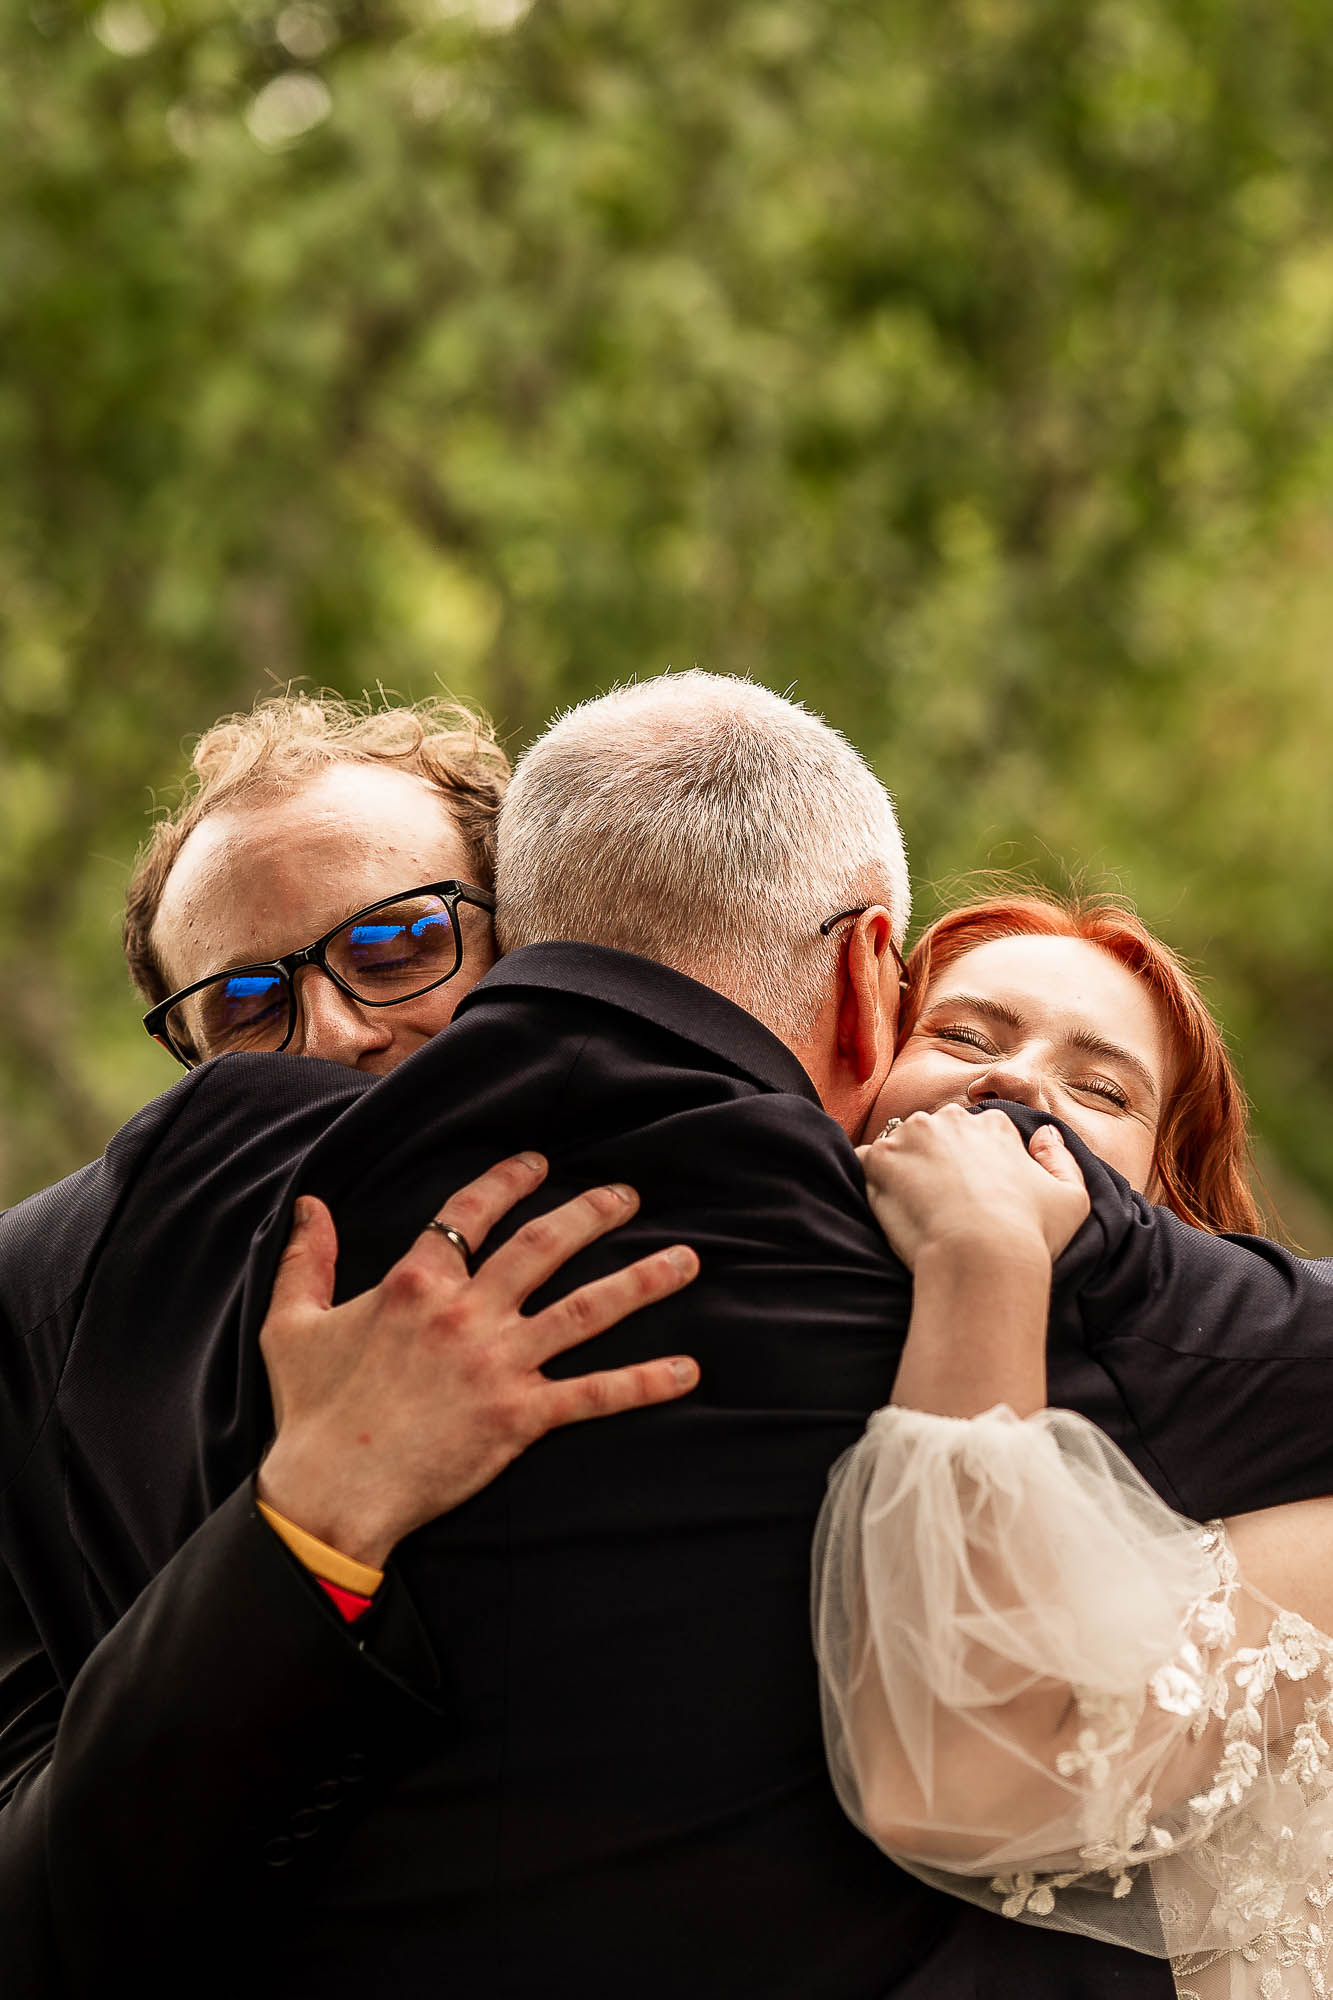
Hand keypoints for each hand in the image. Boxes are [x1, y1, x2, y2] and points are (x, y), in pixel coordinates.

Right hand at [256, 1152, 699, 1567]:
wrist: (330, 1492)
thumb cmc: (310, 1412)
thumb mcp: (291, 1323)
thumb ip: (307, 1259)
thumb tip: (311, 1204)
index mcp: (416, 1283)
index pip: (471, 1212)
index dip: (508, 1180)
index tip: (539, 1163)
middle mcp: (466, 1312)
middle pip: (544, 1245)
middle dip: (593, 1213)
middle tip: (629, 1196)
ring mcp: (499, 1363)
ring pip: (586, 1309)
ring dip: (642, 1281)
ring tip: (686, 1260)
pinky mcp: (520, 1417)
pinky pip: (594, 1394)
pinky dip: (644, 1382)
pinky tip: (687, 1370)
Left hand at [856, 1105, 1089, 1271]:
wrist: (982, 1259)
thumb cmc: (1031, 1235)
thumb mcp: (1072, 1198)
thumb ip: (1060, 1159)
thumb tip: (1044, 1134)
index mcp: (992, 1124)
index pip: (974, 1132)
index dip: (971, 1165)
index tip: (971, 1196)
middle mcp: (949, 1120)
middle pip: (934, 1134)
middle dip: (934, 1161)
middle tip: (941, 1205)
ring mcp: (909, 1136)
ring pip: (899, 1147)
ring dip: (903, 1171)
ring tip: (916, 1211)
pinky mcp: (877, 1160)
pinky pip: (866, 1163)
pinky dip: (873, 1182)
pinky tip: (892, 1211)